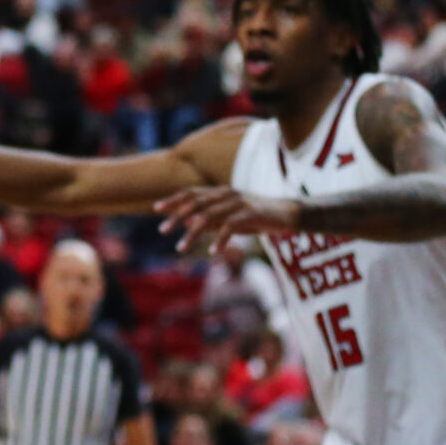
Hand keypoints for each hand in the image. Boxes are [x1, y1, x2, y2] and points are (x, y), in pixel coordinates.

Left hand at [155, 186, 301, 254]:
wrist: (289, 214)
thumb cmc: (258, 216)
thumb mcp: (231, 216)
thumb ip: (212, 218)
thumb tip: (190, 223)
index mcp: (220, 192)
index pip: (192, 193)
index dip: (174, 200)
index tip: (157, 209)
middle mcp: (226, 194)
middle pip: (195, 203)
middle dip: (177, 216)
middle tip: (163, 230)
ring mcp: (238, 202)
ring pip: (209, 216)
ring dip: (192, 233)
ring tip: (180, 246)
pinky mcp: (250, 213)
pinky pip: (230, 227)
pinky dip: (219, 239)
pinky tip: (212, 252)